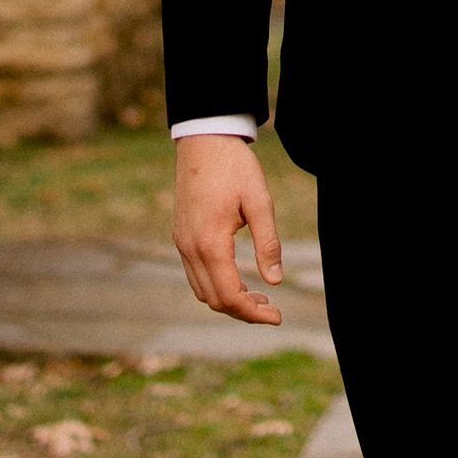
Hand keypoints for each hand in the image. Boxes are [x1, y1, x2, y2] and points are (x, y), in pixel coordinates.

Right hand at [173, 131, 285, 322]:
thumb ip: (268, 242)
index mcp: (210, 243)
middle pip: (214, 300)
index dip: (253, 314)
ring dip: (228, 300)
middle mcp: (190, 248)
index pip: (229, 296)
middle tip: (271, 309)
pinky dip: (216, 285)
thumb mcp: (259, 201)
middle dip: (243, 311)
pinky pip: (195, 274)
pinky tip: (237, 278)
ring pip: (202, 291)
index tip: (277, 317)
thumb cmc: (234, 167)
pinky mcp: (181, 236)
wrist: (204, 139)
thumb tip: (275, 282)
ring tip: (258, 296)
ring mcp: (182, 243)